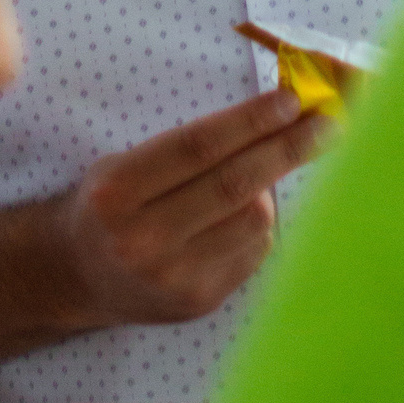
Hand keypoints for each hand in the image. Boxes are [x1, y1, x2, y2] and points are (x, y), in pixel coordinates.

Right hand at [56, 89, 325, 327]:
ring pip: (254, 220)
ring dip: (271, 190)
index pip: (199, 147)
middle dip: (287, 149)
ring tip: (262, 176)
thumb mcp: (124, 165)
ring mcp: (173, 277)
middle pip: (234, 184)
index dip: (250, 120)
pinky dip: (259, 226)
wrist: (77, 276)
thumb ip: (187, 148)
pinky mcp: (199, 302)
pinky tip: (241, 217)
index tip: (290, 101)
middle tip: (325, 126)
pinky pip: (254, 251)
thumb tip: (275, 118)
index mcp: (117, 192)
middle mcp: (142, 239)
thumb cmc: (111, 205)